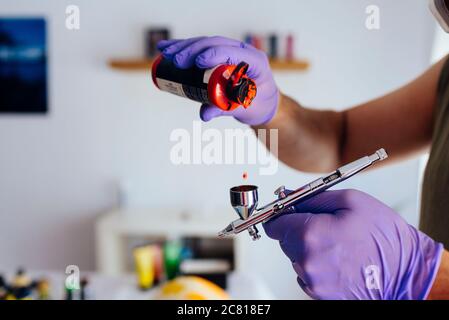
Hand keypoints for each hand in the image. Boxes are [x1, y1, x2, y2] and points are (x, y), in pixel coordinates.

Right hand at [157, 36, 278, 125]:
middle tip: (176, 61)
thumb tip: (205, 114)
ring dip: (184, 46)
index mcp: (255, 61)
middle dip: (193, 50)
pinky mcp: (220, 55)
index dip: (214, 54)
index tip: (197, 62)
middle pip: (215, 43)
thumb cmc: (259, 105)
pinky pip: (201, 48)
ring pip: (205, 43)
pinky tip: (167, 48)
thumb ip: (226, 109)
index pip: (233, 52)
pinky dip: (184, 48)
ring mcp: (231, 51)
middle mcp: (243, 52)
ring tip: (165, 53)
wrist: (264, 103)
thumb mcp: (246, 109)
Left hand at [263, 189, 442, 299]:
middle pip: (285, 239)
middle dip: (299, 228)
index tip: (290, 210)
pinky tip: (339, 258)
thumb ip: (311, 197)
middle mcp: (306, 261)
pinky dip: (317, 262)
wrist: (406, 273)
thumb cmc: (383, 236)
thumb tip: (287, 195)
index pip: (274, 223)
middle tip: (325, 223)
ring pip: (296, 256)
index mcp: (310, 235)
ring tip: (339, 242)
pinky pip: (307, 271)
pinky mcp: (319, 293)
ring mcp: (313, 281)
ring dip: (309, 246)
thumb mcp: (350, 201)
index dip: (282, 213)